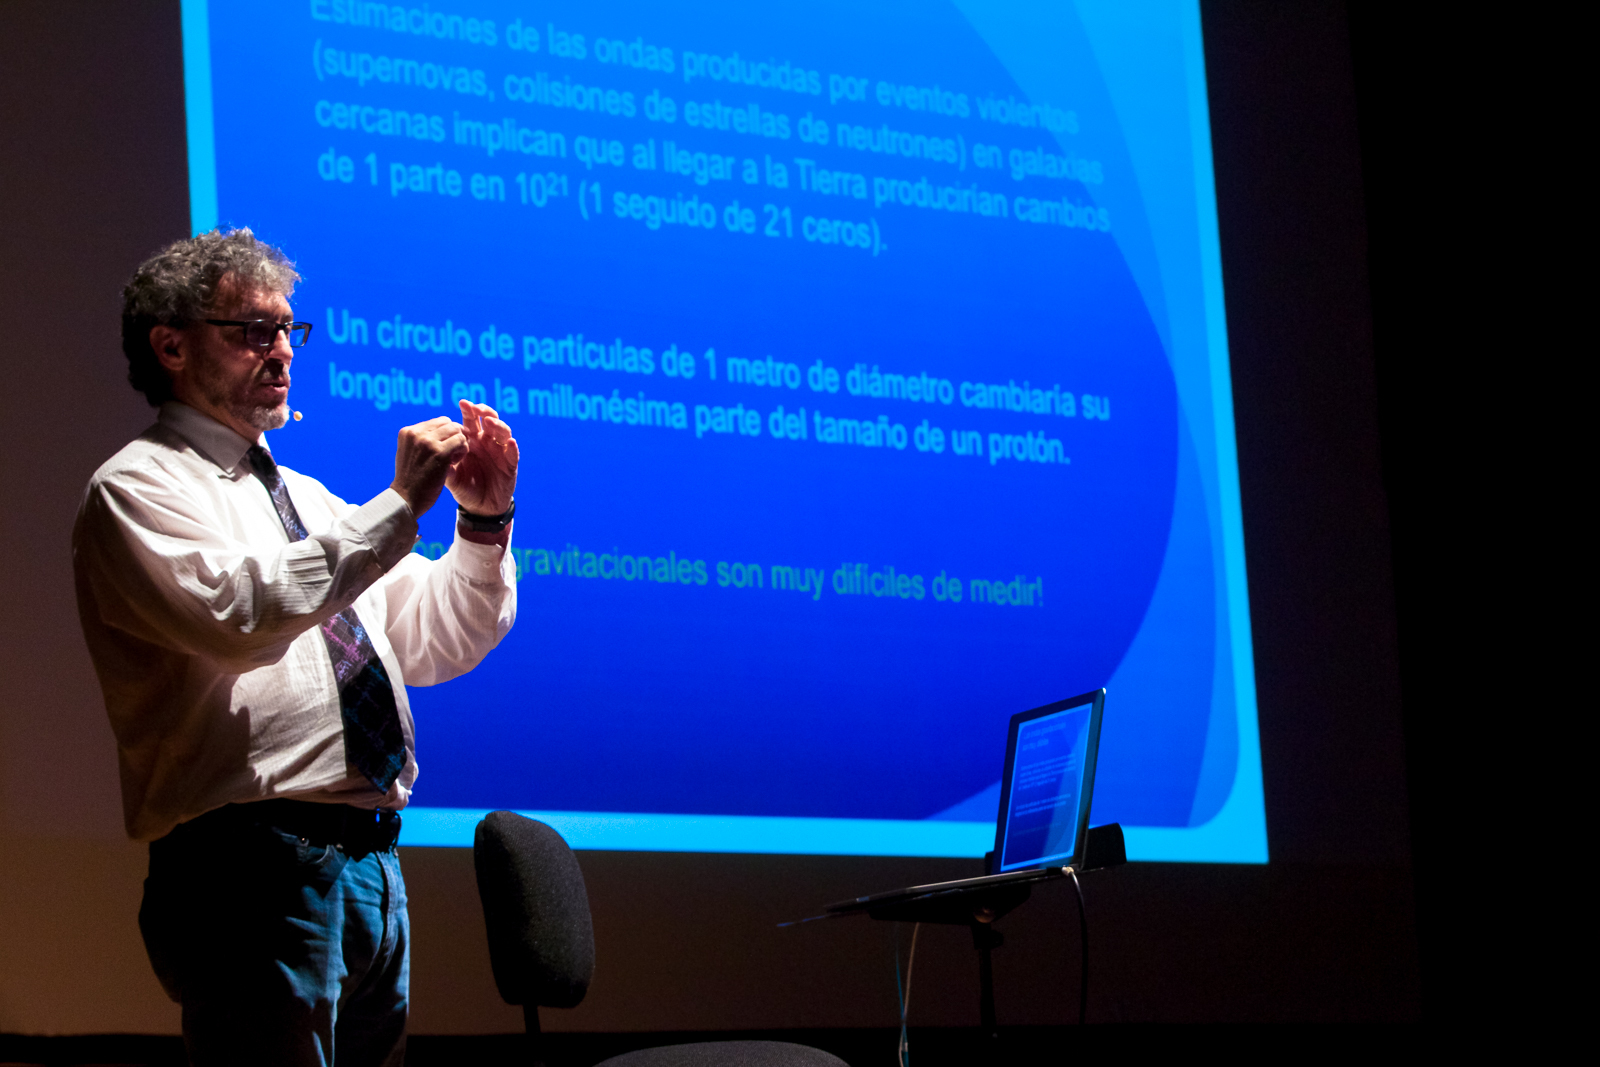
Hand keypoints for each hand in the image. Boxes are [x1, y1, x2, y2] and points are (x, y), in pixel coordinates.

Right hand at [391, 416, 467, 517]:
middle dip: (455, 437)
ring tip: (453, 459)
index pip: (437, 422)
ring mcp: (427, 442)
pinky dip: (462, 451)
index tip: (444, 449)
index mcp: (408, 432)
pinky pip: (461, 441)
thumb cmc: (411, 480)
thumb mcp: (410, 454)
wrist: (406, 499)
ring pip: (456, 430)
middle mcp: (416, 433)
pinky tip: (454, 463)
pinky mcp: (439, 452)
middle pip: (448, 423)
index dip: (446, 434)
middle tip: (452, 454)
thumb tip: (439, 430)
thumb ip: (421, 440)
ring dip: (460, 444)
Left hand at [446, 400, 518, 517]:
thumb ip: (443, 465)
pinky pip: (513, 453)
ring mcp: (500, 452)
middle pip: (489, 420)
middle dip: (484, 411)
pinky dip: (513, 447)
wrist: (480, 507)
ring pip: (503, 432)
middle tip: (476, 409)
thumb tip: (431, 454)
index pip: (471, 420)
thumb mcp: (450, 477)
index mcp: (472, 440)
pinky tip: (510, 442)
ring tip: (489, 423)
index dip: (469, 410)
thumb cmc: (464, 487)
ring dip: (498, 425)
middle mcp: (487, 442)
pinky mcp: (510, 465)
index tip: (462, 403)